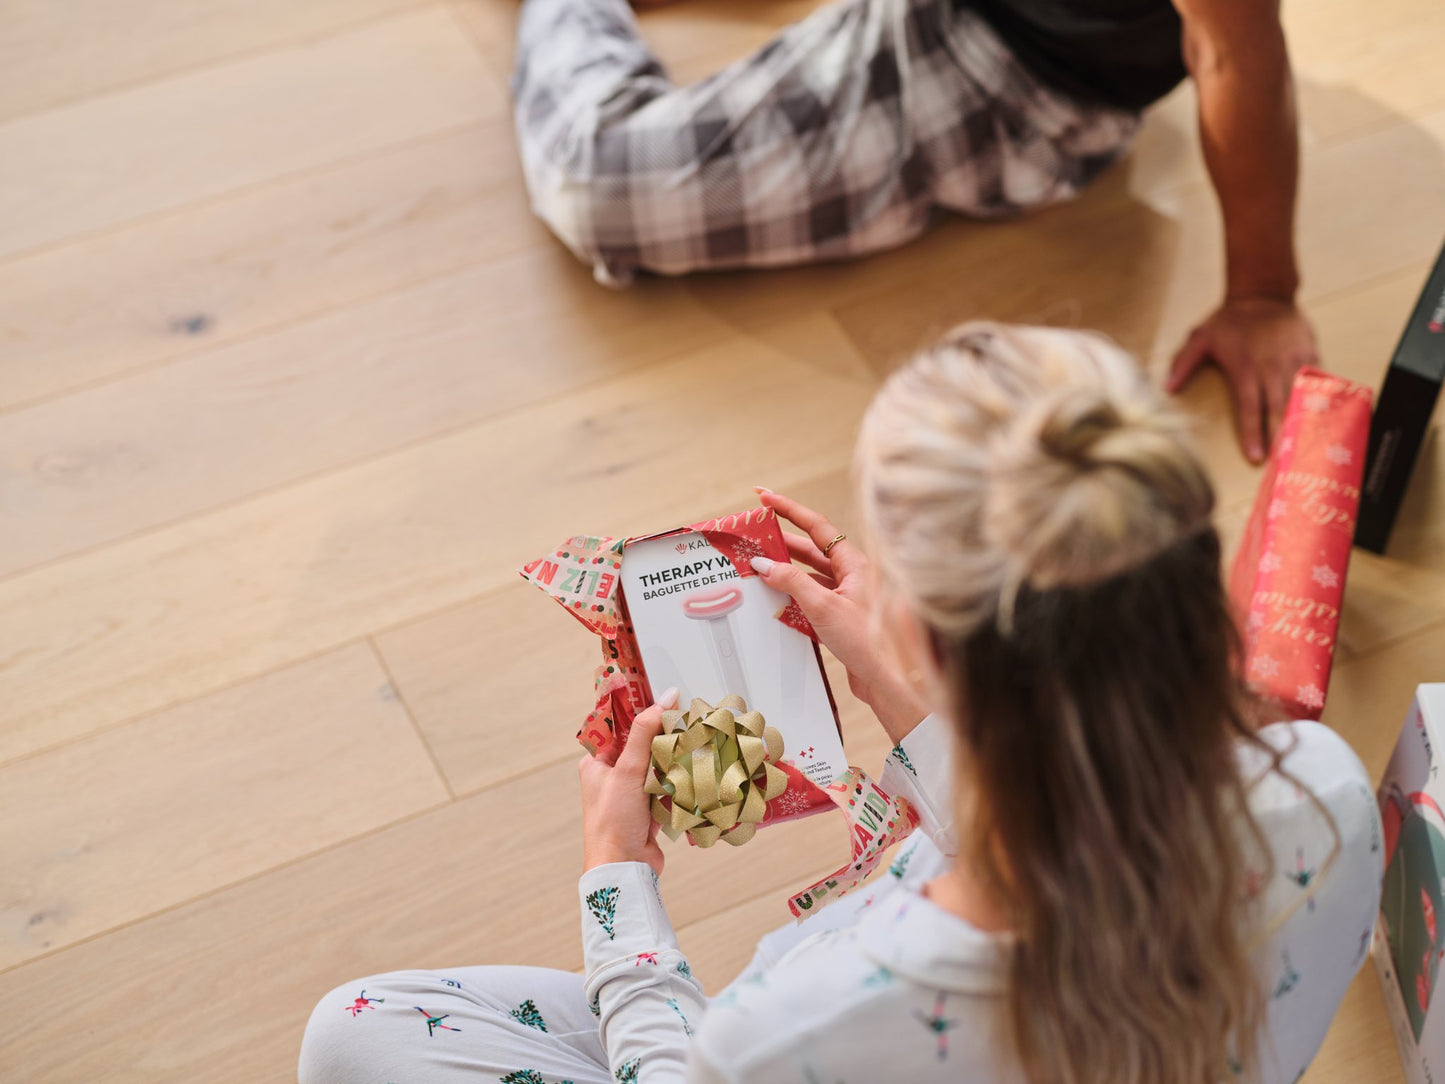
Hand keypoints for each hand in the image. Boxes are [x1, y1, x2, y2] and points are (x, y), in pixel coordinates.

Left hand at [579, 687, 677, 875]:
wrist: (625, 869)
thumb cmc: (612, 823)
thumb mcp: (627, 769)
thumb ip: (646, 733)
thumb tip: (664, 699)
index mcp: (597, 763)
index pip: (620, 726)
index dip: (642, 710)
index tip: (666, 697)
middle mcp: (613, 776)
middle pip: (643, 745)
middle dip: (664, 737)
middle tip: (686, 722)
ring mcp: (632, 793)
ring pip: (659, 765)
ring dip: (673, 761)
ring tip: (692, 747)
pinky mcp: (650, 809)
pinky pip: (668, 787)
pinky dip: (679, 783)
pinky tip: (692, 775)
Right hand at [750, 489, 928, 743]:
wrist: (889, 681)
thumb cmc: (869, 644)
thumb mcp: (823, 607)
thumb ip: (791, 582)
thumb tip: (764, 563)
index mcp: (855, 563)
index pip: (817, 526)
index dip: (788, 509)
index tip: (764, 497)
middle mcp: (853, 575)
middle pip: (812, 549)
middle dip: (782, 542)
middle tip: (754, 534)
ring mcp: (849, 596)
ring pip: (812, 575)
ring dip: (786, 571)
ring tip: (758, 565)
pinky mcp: (843, 617)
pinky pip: (813, 598)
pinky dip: (793, 596)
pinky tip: (776, 599)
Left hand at [1166, 297, 1318, 463]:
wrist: (1264, 293)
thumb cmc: (1229, 320)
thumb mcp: (1200, 337)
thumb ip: (1183, 363)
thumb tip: (1166, 388)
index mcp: (1246, 369)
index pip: (1250, 408)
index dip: (1253, 433)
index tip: (1255, 457)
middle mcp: (1272, 368)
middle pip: (1278, 408)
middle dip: (1280, 436)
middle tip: (1284, 462)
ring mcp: (1294, 361)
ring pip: (1301, 398)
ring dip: (1302, 423)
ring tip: (1303, 448)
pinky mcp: (1310, 355)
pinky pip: (1318, 381)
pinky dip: (1320, 401)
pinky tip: (1322, 421)